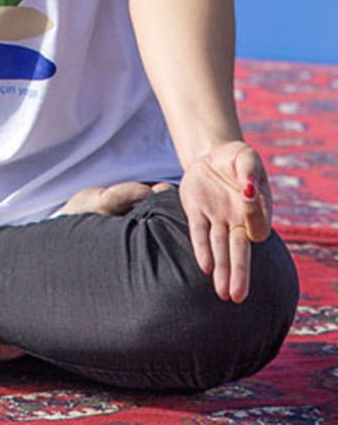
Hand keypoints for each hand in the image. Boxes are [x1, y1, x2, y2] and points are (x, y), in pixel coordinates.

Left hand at [179, 140, 271, 303]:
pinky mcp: (196, 212)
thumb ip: (249, 170)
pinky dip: (201, 249)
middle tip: (238, 297)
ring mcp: (217, 219)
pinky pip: (198, 233)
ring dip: (221, 270)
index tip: (253, 219)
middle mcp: (237, 221)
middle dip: (239, 273)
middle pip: (239, 250)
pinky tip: (205, 267)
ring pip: (219, 248)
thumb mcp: (246, 158)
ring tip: (223, 294)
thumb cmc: (237, 160)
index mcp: (256, 210)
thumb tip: (249, 187)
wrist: (212, 157)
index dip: (255, 222)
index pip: (258, 226)